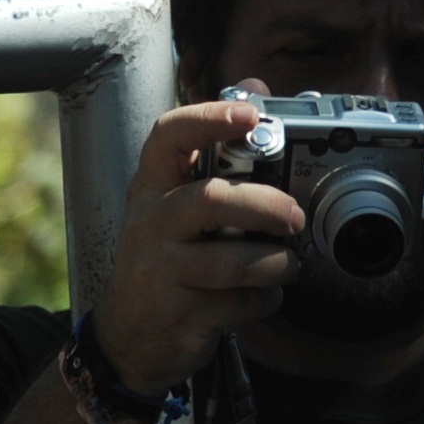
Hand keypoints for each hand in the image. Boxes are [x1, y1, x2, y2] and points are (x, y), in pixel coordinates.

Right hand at [93, 92, 302, 395]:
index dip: (209, 119)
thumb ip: (218, 151)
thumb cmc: (166, 261)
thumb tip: (257, 86)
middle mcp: (150, 224)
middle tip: (293, 217)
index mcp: (152, 189)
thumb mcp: (177, 204)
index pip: (167, 138)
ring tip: (285, 265)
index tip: (249, 115)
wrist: (130, 336)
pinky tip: (257, 297)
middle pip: (211, 201)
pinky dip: (262, 301)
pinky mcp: (177, 311)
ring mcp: (159, 270)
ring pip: (232, 261)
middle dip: (265, 206)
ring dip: (274, 264)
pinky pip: (237, 302)